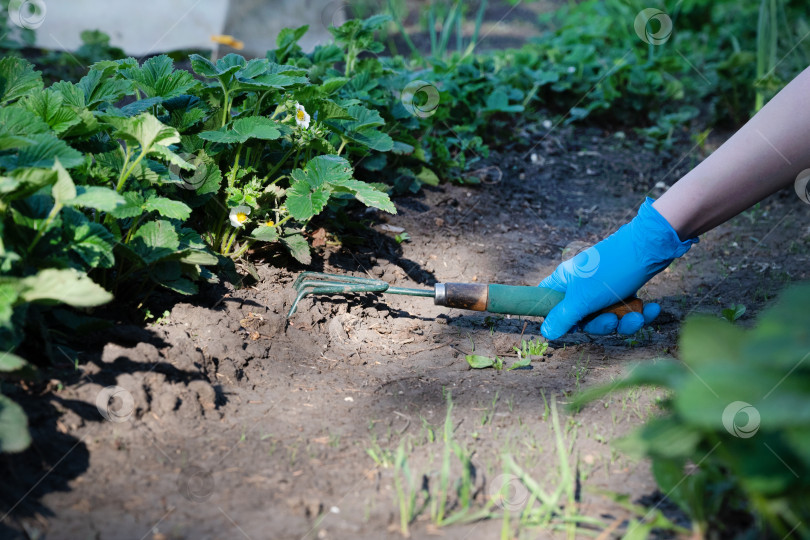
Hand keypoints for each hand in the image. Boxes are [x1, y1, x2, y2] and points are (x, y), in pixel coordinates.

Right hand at [539, 198, 697, 339]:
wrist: (652, 246)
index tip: (573, 325)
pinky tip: (652, 309)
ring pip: (607, 316)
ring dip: (625, 321)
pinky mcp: (623, 288)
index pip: (549, 303)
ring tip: (639, 316)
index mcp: (565, 281)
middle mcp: (581, 284)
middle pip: (583, 318)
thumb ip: (563, 316)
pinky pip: (624, 309)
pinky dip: (638, 312)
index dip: (558, 319)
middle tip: (613, 320)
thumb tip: (545, 331)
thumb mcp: (584, 298)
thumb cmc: (612, 269)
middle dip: (602, 324)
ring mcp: (602, 287)